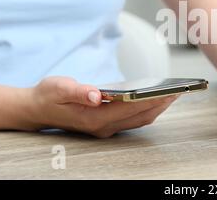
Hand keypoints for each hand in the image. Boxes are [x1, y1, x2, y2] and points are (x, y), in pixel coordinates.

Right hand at [25, 77, 176, 137]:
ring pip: (139, 120)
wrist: (37, 109)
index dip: (151, 100)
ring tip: (173, 94)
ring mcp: (106, 128)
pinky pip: (133, 119)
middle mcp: (103, 127)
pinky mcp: (107, 125)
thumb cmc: (48, 95)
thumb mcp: (58, 88)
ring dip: (157, 108)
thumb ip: (78, 91)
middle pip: (139, 116)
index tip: (169, 91)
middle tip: (179, 91)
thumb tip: (96, 94)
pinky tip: (156, 98)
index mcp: (93, 117)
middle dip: (160, 104)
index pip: (130, 108)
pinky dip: (147, 110)